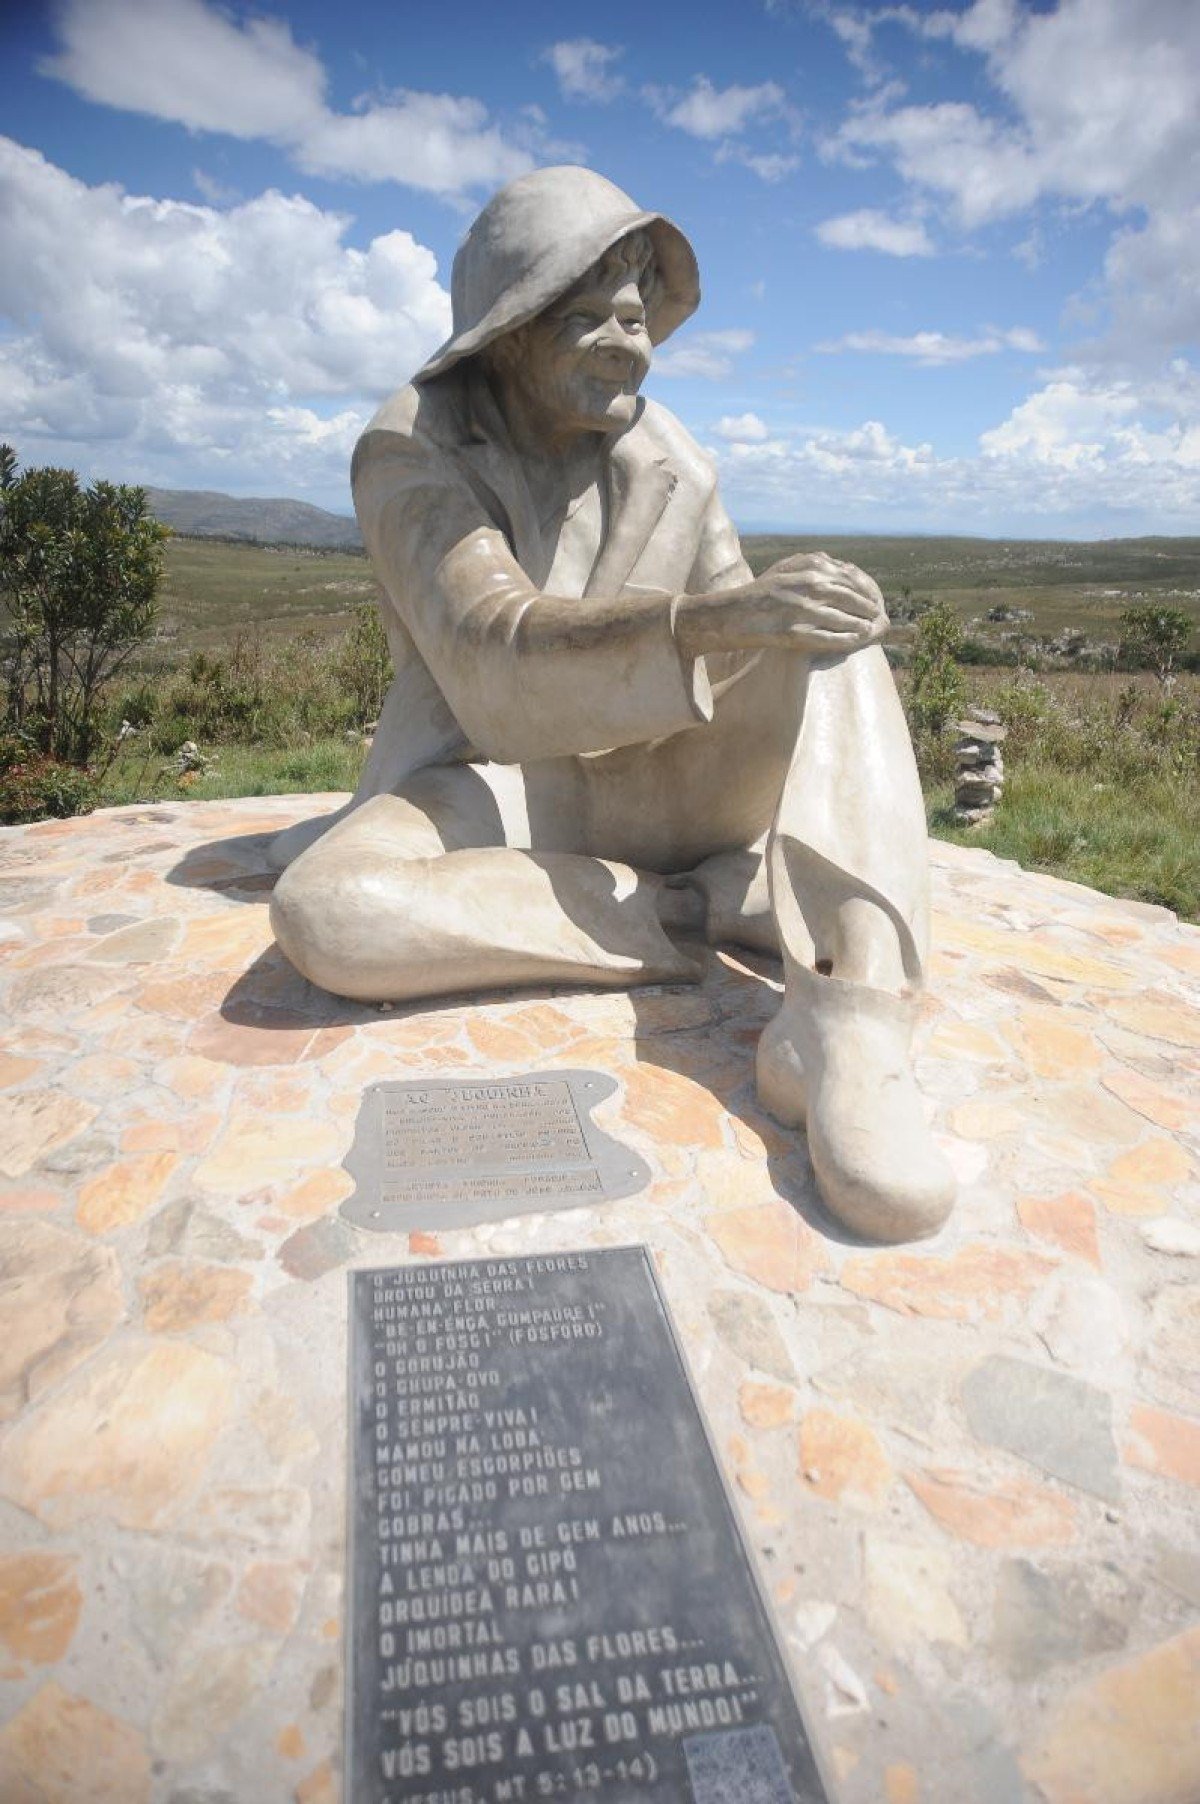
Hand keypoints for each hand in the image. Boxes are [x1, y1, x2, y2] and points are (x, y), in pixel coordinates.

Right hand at [675, 552, 888, 658]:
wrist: (729, 615)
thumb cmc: (757, 593)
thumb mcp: (783, 569)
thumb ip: (808, 563)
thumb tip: (836, 563)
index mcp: (806, 567)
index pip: (847, 577)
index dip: (865, 590)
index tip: (875, 599)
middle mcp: (805, 585)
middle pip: (848, 596)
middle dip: (866, 608)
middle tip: (878, 616)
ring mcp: (799, 609)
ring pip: (841, 617)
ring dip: (860, 625)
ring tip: (871, 631)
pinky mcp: (792, 632)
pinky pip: (826, 637)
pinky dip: (844, 640)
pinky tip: (856, 642)